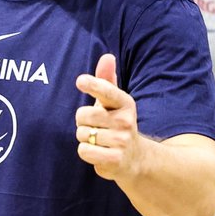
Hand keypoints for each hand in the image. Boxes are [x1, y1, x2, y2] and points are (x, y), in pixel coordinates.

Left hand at [74, 54, 139, 179]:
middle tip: (95, 126)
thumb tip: (107, 56)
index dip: (93, 86)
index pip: (107, 91)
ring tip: (99, 140)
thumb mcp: (113, 102)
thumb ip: (106, 80)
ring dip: (84, 138)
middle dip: (82, 122)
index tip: (80, 81)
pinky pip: (84, 150)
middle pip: (83, 115)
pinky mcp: (115, 159)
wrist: (134, 158)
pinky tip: (98, 152)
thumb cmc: (117, 124)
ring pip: (82, 134)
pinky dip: (85, 151)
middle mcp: (126, 121)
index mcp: (125, 103)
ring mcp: (122, 141)